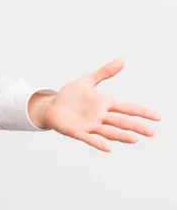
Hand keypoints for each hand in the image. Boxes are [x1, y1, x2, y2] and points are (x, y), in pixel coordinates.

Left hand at [38, 59, 160, 151]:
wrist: (51, 106)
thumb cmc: (70, 95)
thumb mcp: (86, 81)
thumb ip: (104, 73)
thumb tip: (121, 61)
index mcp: (104, 104)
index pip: (127, 108)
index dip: (142, 112)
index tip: (158, 117)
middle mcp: (100, 117)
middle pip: (122, 122)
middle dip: (136, 127)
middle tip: (152, 132)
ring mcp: (90, 125)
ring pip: (109, 131)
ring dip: (122, 136)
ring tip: (135, 139)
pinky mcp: (78, 132)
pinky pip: (90, 139)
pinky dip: (98, 143)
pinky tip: (107, 148)